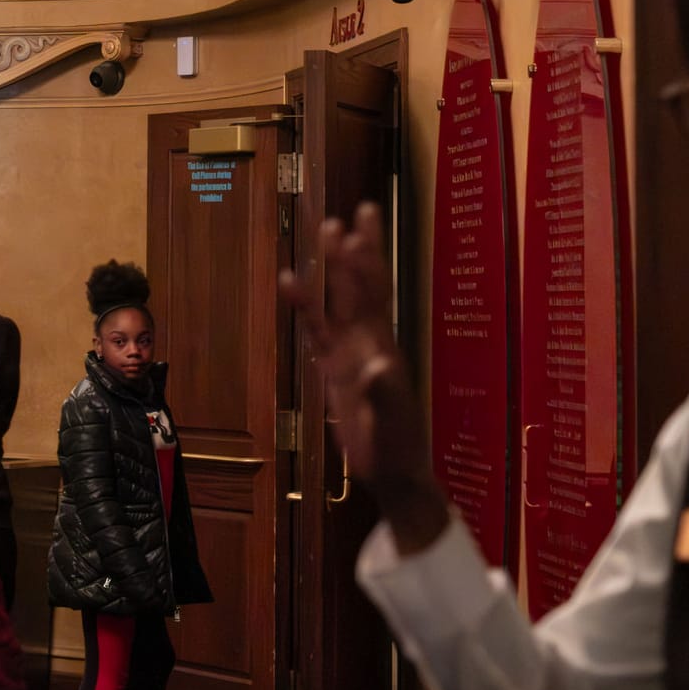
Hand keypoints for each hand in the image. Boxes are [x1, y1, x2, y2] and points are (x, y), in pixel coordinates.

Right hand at [278, 203, 448, 554]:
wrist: (394, 472)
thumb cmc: (397, 449)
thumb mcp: (392, 424)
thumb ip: (386, 394)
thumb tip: (378, 364)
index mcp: (383, 348)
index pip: (372, 296)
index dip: (365, 263)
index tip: (358, 229)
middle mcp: (369, 342)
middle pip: (359, 288)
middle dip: (352, 252)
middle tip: (342, 217)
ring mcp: (352, 354)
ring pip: (339, 303)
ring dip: (330, 272)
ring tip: (323, 235)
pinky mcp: (336, 371)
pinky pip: (318, 332)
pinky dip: (306, 310)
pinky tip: (291, 287)